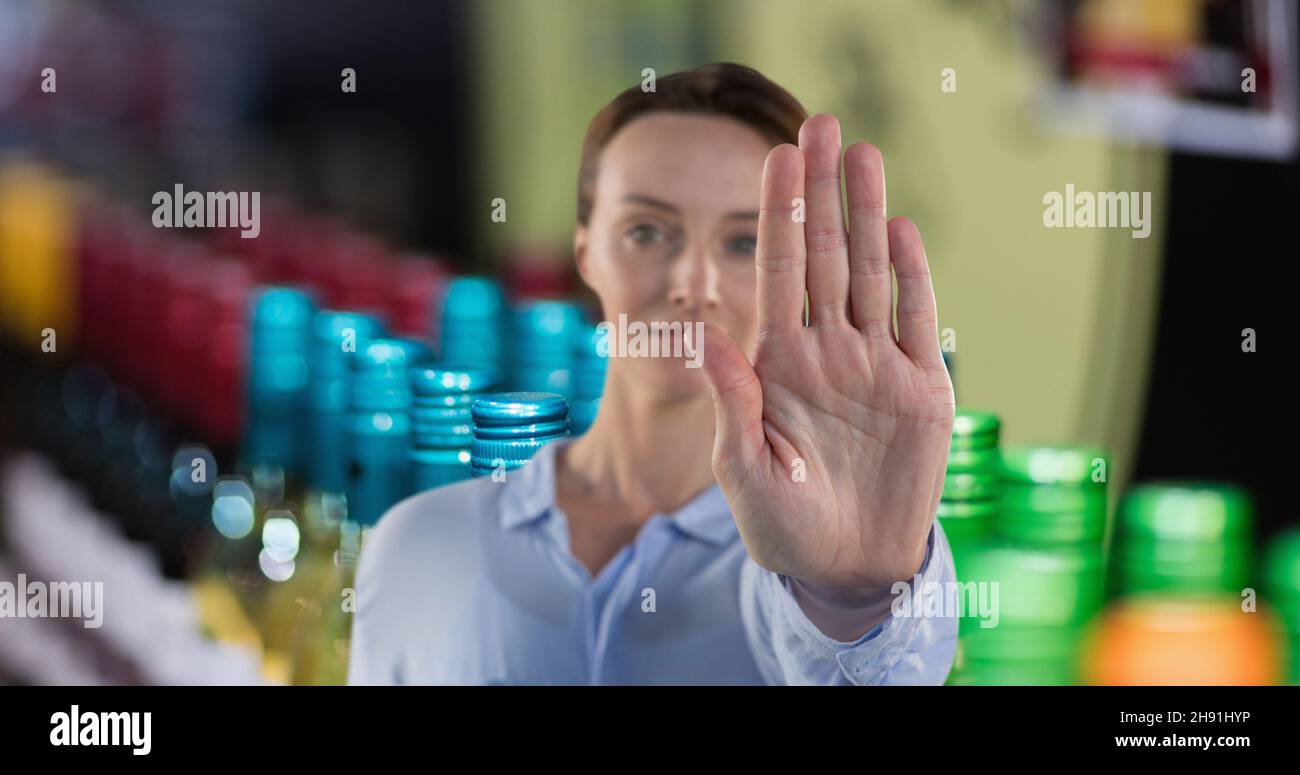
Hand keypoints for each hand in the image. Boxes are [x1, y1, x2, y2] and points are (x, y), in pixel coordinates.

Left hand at [700, 114, 953, 588]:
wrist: (847, 569)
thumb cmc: (782, 527)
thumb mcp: (743, 469)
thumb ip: (731, 401)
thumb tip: (701, 335)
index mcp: (778, 364)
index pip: (776, 274)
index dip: (777, 215)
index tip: (775, 155)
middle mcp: (826, 351)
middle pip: (825, 256)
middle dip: (821, 192)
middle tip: (821, 123)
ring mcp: (874, 365)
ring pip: (871, 274)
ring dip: (867, 214)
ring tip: (863, 153)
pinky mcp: (920, 390)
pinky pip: (915, 321)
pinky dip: (911, 276)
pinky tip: (899, 228)